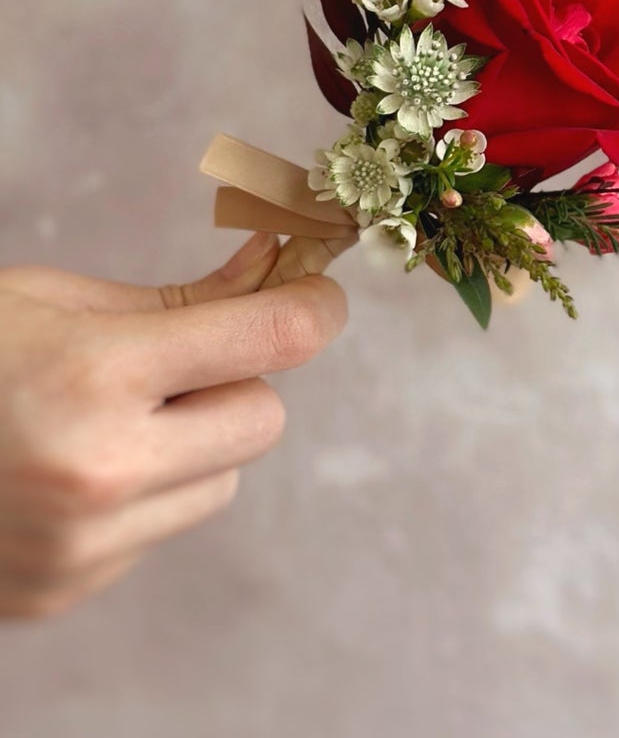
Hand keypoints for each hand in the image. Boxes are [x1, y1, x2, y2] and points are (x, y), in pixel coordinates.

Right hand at [0, 232, 345, 618]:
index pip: (270, 343)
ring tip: (103, 418)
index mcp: (96, 376)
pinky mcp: (63, 594)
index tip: (316, 295)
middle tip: (174, 360)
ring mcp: (81, 548)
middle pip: (261, 420)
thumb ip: (179, 299)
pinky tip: (64, 472)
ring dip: (190, 445)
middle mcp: (99, 472)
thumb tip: (277, 271)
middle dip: (234, 381)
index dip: (309, 308)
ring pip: (218, 483)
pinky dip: (138, 498)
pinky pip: (157, 533)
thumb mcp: (56, 299)